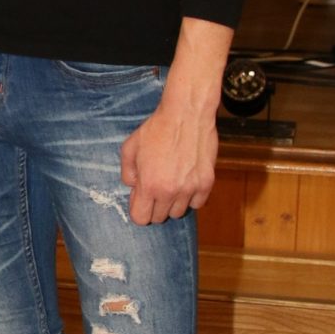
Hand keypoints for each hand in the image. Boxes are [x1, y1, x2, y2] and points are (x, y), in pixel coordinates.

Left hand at [119, 98, 217, 224]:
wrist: (186, 114)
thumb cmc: (157, 129)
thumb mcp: (129, 148)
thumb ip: (127, 172)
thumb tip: (132, 186)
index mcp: (149, 185)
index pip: (141, 219)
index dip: (138, 209)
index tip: (140, 197)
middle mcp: (171, 191)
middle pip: (160, 218)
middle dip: (154, 205)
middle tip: (156, 186)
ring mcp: (191, 188)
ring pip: (179, 213)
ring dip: (173, 202)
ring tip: (172, 183)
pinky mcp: (207, 183)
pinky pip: (197, 204)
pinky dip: (191, 198)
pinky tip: (186, 182)